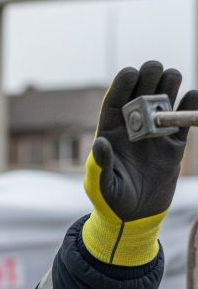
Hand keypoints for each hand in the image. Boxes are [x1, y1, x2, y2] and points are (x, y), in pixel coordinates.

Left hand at [83, 61, 197, 264]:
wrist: (136, 218)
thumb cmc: (111, 203)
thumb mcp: (102, 186)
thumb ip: (101, 166)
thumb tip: (100, 143)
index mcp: (110, 134)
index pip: (114, 103)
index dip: (122, 85)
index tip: (130, 71)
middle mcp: (133, 129)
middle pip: (141, 95)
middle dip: (148, 79)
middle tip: (155, 69)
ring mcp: (155, 135)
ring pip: (164, 102)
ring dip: (169, 87)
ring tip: (172, 77)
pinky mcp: (174, 146)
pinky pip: (184, 121)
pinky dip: (190, 108)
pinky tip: (192, 97)